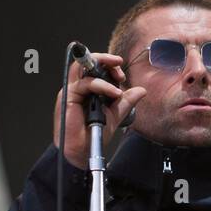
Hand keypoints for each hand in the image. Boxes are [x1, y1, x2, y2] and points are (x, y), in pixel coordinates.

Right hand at [52, 53, 146, 169]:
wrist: (83, 150)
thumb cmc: (94, 134)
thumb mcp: (116, 114)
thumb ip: (126, 101)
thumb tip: (141, 90)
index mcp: (88, 90)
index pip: (96, 68)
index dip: (110, 66)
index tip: (122, 76)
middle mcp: (79, 87)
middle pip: (87, 62)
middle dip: (105, 59)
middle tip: (119, 64)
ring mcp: (72, 91)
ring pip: (82, 67)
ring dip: (101, 65)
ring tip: (118, 76)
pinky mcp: (68, 97)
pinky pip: (85, 84)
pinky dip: (101, 86)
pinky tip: (114, 93)